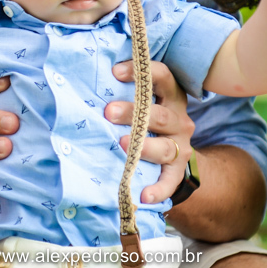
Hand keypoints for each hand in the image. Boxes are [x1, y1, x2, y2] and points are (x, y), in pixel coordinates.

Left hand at [106, 59, 194, 204]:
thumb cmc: (148, 120)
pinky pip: (170, 181)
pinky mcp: (178, 171)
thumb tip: (86, 78)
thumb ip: (126, 90)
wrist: (175, 157)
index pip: (163, 77)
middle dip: (133, 112)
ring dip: (144, 147)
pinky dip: (159, 189)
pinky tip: (143, 195)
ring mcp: (181, 147)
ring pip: (165, 147)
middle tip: (108, 111)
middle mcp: (179, 120)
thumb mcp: (145, 102)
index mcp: (172, 96)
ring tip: (122, 145)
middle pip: (159, 115)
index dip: (141, 72)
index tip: (115, 72)